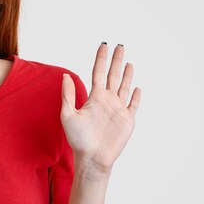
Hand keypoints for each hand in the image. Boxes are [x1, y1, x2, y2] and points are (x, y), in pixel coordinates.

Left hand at [60, 43, 140, 173]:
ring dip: (127, 75)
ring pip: (124, 87)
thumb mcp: (68, 115)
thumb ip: (68, 95)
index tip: (103, 45)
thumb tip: (66, 76)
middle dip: (116, 60)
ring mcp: (118, 109)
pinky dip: (137, 96)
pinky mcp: (128, 120)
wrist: (92, 158)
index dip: (101, 59)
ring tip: (128, 62)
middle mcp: (107, 101)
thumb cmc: (78, 140)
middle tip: (119, 45)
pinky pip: (134, 105)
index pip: (98, 72)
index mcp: (94, 97)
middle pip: (113, 75)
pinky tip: (138, 88)